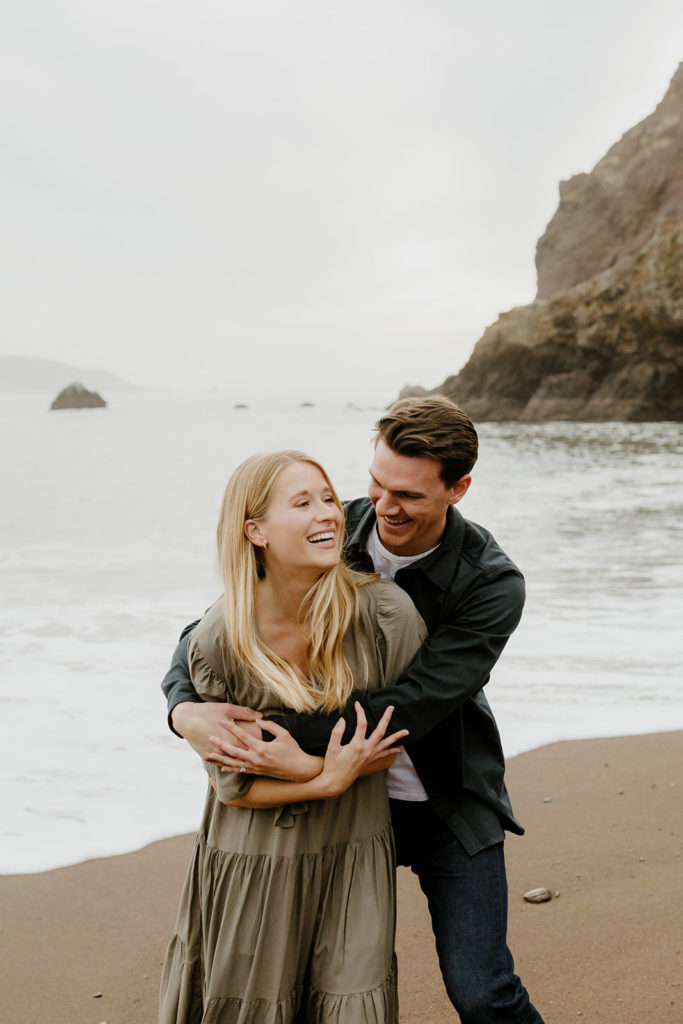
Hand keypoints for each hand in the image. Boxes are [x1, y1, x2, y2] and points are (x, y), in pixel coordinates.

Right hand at [170, 701, 261, 759]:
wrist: (186, 719)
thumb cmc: (208, 711)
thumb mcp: (227, 708)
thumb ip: (245, 712)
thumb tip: (260, 715)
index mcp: (229, 737)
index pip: (248, 747)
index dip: (258, 748)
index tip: (267, 748)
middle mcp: (222, 749)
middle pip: (241, 757)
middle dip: (251, 757)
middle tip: (262, 757)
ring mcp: (213, 754)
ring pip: (230, 763)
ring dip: (240, 764)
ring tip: (253, 764)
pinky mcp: (206, 756)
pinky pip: (219, 763)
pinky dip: (227, 765)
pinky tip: (235, 766)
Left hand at [205, 719, 323, 782]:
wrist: (299, 770)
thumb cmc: (293, 750)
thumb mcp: (284, 734)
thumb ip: (270, 726)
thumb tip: (257, 721)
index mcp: (262, 748)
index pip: (243, 736)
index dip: (232, 727)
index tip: (223, 721)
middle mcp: (256, 759)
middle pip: (233, 751)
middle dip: (220, 744)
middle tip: (210, 737)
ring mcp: (255, 767)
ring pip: (233, 763)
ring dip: (220, 758)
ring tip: (209, 754)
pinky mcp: (256, 773)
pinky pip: (240, 771)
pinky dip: (230, 769)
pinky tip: (221, 767)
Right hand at [319, 702, 407, 796]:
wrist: (335, 783)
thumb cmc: (332, 766)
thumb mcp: (331, 748)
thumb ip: (337, 732)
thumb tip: (343, 720)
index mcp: (357, 745)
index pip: (362, 724)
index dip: (360, 712)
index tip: (357, 704)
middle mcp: (366, 750)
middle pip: (380, 731)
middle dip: (386, 718)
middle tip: (391, 708)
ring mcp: (370, 756)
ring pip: (386, 744)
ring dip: (397, 737)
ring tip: (406, 731)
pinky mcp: (370, 761)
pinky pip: (384, 755)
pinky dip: (392, 751)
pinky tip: (398, 748)